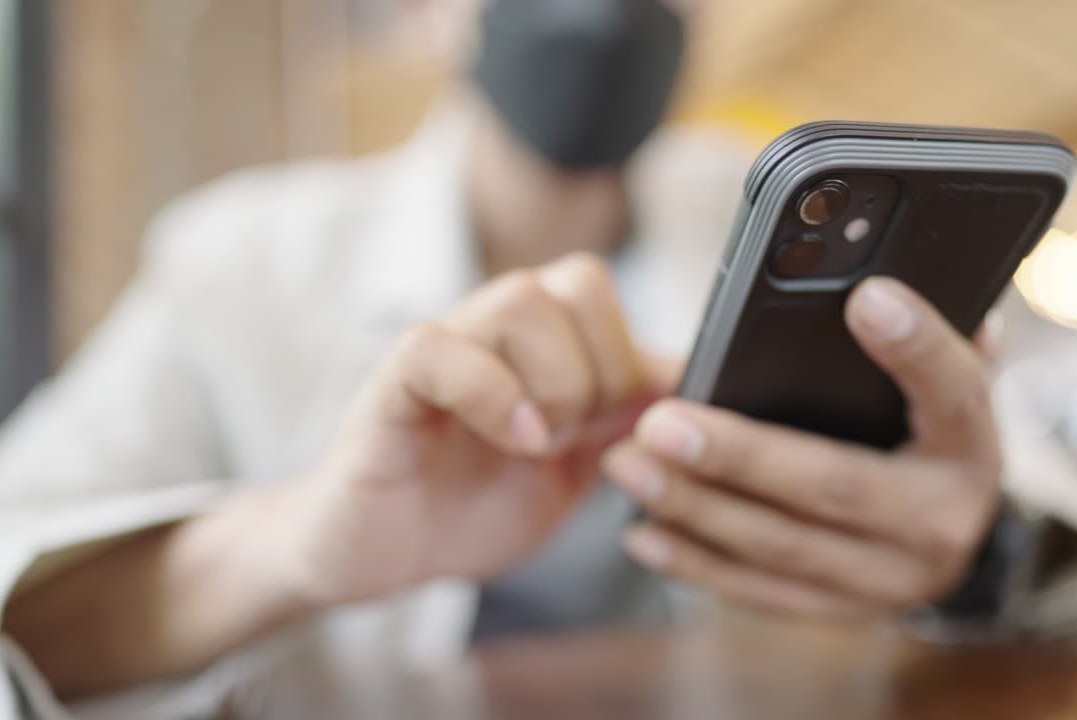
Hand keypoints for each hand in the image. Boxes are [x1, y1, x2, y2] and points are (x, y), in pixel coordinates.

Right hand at [282, 254, 669, 607]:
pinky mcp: (393, 386)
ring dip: (556, 382)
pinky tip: (514, 441)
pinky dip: (493, 394)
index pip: (603, 289)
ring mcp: (443, 351)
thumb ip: (623, 420)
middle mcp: (492, 330)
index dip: (631, 357)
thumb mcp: (574, 467)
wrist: (385, 556)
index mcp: (537, 342)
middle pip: (578, 281)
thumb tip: (691, 378)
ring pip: (520, 299)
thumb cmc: (473, 506)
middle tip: (579, 438)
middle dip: (604, 371)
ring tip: (540, 446)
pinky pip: (438, 348)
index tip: (621, 428)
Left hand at [605, 276, 1002, 619]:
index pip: (955, 388)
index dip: (916, 346)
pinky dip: (696, 563)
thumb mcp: (933, 383)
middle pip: (832, 485)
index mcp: (970, 444)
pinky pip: (760, 592)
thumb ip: (914, 341)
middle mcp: (943, 522)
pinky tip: (642, 532)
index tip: (866, 298)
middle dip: (738, 455)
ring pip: (782, 546)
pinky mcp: (844, 612)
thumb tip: (875, 281)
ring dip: (695, 508)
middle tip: (660, 423)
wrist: (946, 531)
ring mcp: (892, 580)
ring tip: (627, 466)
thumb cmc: (919, 431)